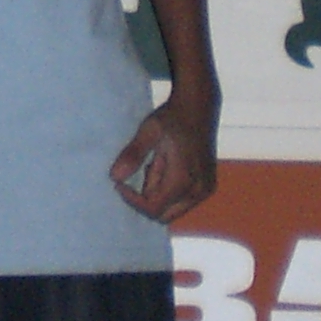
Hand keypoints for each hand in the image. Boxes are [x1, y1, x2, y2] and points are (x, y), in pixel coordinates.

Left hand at [110, 83, 218, 223]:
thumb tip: (114, 177)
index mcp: (184, 179)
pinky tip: (165, 167)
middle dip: (144, 201)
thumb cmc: (172, 117)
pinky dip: (168, 192)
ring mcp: (205, 190)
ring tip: (154, 164)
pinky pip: (181, 202)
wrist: (197, 106)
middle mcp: (198, 190)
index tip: (119, 184)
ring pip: (172, 210)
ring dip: (157, 195)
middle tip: (138, 173)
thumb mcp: (148, 132)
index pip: (153, 208)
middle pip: (163, 215)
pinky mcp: (207, 187)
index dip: (132, 200)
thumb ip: (133, 155)